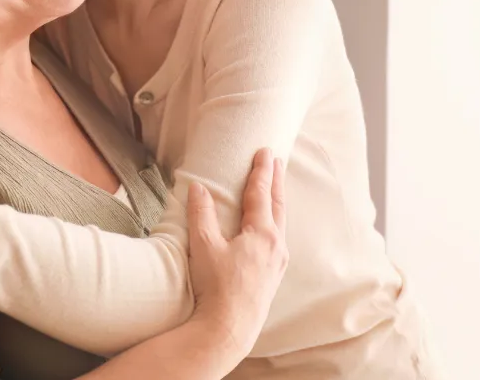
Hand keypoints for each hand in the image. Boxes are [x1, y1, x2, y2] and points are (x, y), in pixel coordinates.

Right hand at [185, 148, 287, 356]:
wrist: (229, 327)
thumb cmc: (217, 287)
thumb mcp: (204, 246)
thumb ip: (202, 214)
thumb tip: (198, 188)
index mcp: (261, 233)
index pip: (261, 194)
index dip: (261, 171)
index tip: (264, 151)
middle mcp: (275, 245)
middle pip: (278, 205)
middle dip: (275, 181)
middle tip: (275, 160)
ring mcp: (277, 262)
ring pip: (280, 222)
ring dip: (277, 201)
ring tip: (274, 188)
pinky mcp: (273, 275)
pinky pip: (278, 239)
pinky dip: (275, 222)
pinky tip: (270, 227)